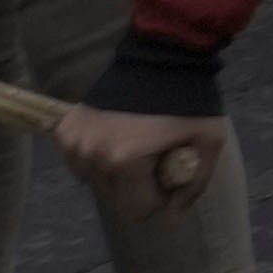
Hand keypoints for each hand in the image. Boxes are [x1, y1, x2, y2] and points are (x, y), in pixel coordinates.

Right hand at [53, 109, 223, 218]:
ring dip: (116, 171)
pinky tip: (117, 134)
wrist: (163, 54)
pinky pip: (81, 162)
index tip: (170, 173)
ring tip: (137, 141)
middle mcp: (91, 157)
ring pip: (97, 181)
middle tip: (155, 154)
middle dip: (138, 185)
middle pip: (116, 198)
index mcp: (124, 162)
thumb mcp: (208, 142)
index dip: (160, 197)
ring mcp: (73, 144)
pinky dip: (97, 156)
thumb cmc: (190, 99)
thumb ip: (194, 185)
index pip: (138, 210)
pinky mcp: (64, 131)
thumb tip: (174, 218)